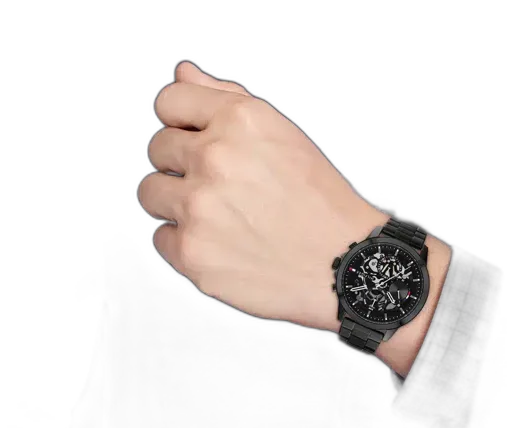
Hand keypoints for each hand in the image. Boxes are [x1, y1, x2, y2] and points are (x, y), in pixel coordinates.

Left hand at [138, 62, 388, 330]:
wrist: (343, 263)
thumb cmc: (321, 202)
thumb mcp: (284, 135)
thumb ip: (227, 99)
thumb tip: (184, 72)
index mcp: (238, 120)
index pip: (170, 101)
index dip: (182, 122)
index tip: (194, 140)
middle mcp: (213, 159)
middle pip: (158, 149)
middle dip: (181, 165)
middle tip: (217, 187)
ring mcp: (198, 209)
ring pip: (151, 193)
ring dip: (175, 203)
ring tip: (213, 217)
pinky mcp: (193, 253)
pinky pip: (162, 238)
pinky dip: (184, 242)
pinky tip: (218, 245)